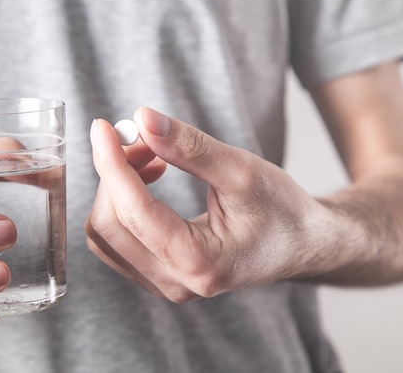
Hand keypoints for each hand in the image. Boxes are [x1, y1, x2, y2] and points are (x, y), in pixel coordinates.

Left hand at [85, 108, 334, 301]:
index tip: (102, 127)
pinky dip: (122, 203)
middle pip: (109, 225)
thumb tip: (142, 118)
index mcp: (200, 263)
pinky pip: (117, 239)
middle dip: (114, 174)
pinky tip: (149, 179)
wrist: (300, 244)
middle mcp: (176, 284)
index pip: (133, 212)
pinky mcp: (158, 275)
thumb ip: (191, 147)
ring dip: (116, 187)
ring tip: (154, 157)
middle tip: (143, 138)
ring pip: (106, 233)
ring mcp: (165, 284)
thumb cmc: (281, 211)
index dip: (111, 163)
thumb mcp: (243, 171)